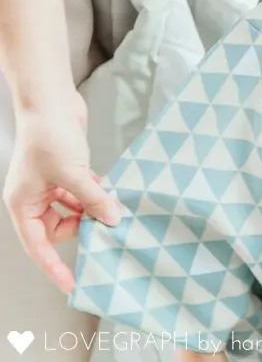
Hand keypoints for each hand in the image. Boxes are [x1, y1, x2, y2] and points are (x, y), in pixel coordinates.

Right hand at [3, 90, 120, 292]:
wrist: (52, 103)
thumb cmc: (49, 136)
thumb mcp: (73, 173)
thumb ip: (92, 199)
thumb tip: (112, 220)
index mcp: (23, 204)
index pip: (38, 245)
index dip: (54, 266)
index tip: (71, 283)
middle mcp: (33, 198)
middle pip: (59, 228)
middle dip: (81, 225)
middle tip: (103, 220)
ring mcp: (49, 185)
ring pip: (73, 210)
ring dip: (90, 208)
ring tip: (107, 202)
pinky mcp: (65, 172)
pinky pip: (81, 194)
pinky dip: (93, 193)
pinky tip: (105, 188)